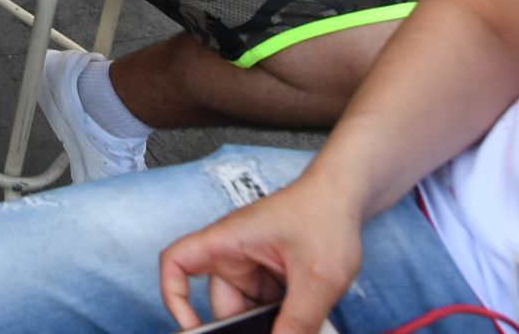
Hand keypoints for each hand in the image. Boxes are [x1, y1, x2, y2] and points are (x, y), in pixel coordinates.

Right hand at [158, 180, 362, 333]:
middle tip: (273, 333)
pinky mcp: (269, 275)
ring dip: (269, 323)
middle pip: (220, 303)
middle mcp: (233, 254)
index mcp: (228, 241)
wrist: (345, 197)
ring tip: (300, 324)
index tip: (191, 327)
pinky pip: (265, 306)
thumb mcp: (317, 276)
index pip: (176, 262)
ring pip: (247, 309)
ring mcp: (251, 266)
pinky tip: (305, 322)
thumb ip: (300, 320)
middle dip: (242, 327)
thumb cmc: (325, 215)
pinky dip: (282, 318)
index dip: (173, 295)